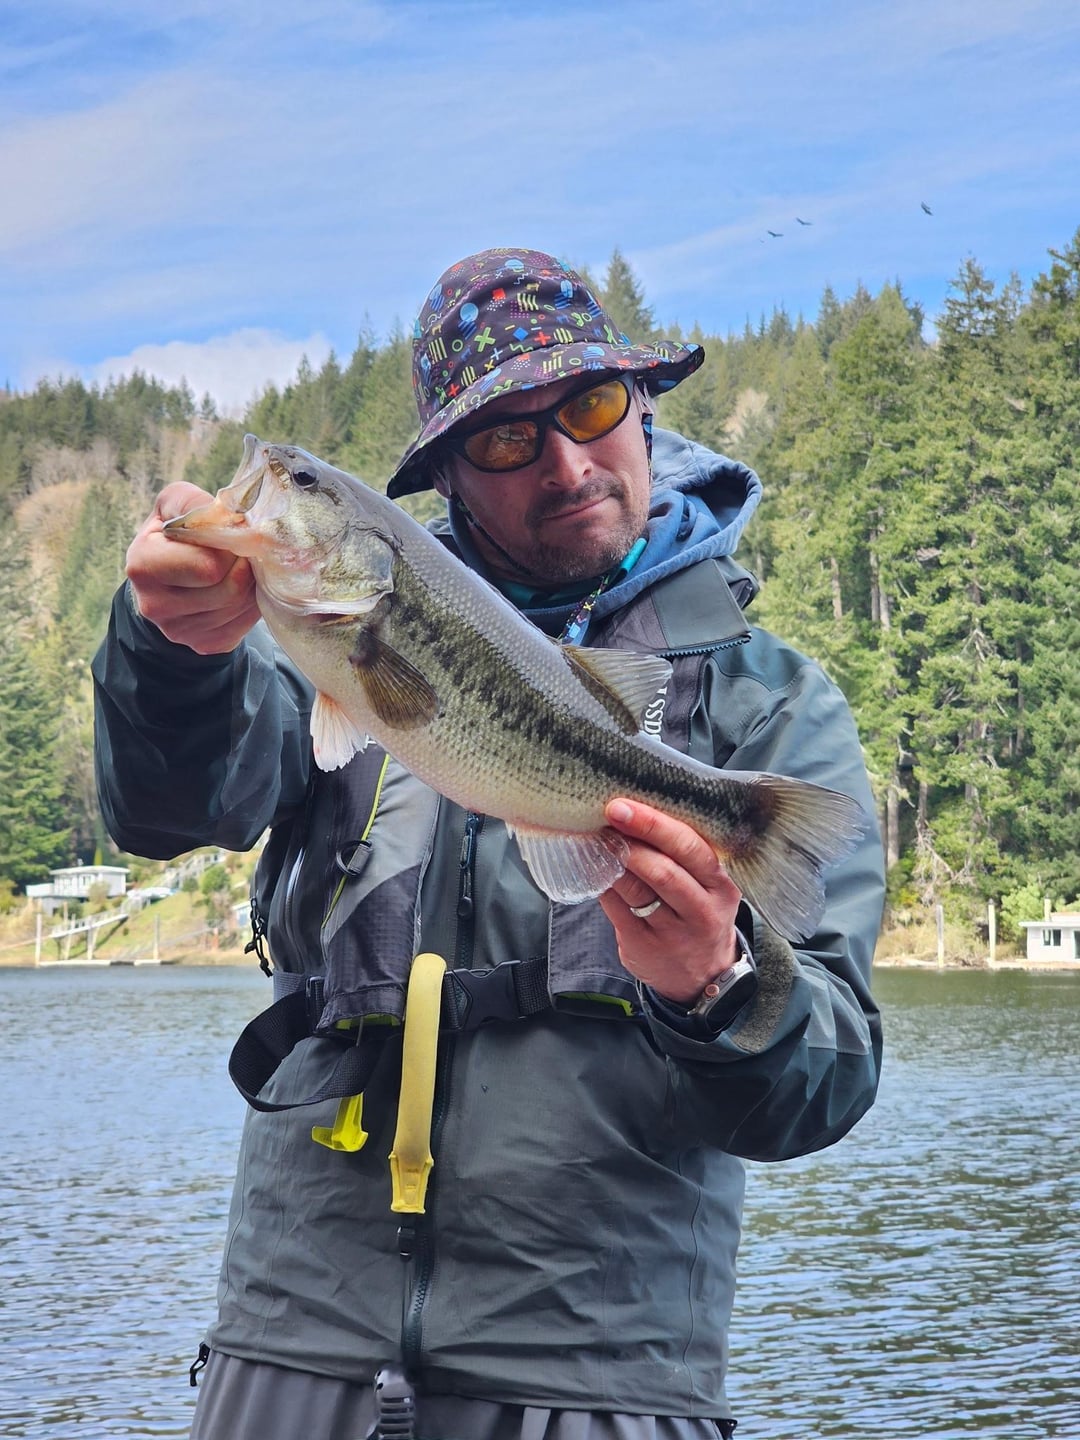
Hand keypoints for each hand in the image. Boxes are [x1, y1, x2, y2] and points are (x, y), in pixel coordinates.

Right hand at [126, 482, 259, 653]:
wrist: (164, 577)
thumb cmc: (172, 534)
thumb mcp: (174, 505)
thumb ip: (195, 503)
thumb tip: (230, 517)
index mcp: (143, 565)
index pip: (210, 565)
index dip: (230, 546)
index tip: (229, 535)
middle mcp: (155, 605)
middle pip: (230, 588)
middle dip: (245, 565)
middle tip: (241, 551)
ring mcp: (178, 632)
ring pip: (240, 606)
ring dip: (251, 583)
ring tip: (241, 566)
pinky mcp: (203, 645)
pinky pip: (244, 624)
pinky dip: (250, 604)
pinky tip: (240, 588)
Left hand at [599, 798, 742, 1005]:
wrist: (702, 974)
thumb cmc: (697, 911)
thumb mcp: (708, 885)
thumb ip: (684, 854)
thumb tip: (637, 812)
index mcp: (721, 885)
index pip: (690, 848)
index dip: (653, 824)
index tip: (622, 806)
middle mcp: (702, 910)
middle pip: (663, 870)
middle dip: (630, 840)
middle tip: (606, 818)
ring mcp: (673, 932)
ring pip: (637, 889)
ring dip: (612, 860)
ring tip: (598, 839)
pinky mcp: (645, 946)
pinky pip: (617, 908)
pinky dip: (602, 883)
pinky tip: (594, 867)